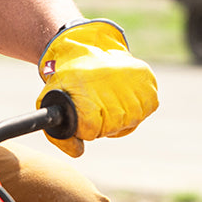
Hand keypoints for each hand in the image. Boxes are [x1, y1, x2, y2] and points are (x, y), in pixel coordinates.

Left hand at [36, 20, 158, 157]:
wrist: (81, 49)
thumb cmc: (67, 82)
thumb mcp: (50, 103)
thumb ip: (59, 135)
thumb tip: (80, 152)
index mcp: (84, 94)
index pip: (92, 128)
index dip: (89, 128)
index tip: (85, 118)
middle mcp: (108, 87)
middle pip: (115, 126)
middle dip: (106, 124)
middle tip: (98, 109)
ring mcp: (129, 80)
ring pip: (135, 117)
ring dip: (124, 115)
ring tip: (111, 101)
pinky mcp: (145, 75)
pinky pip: (150, 104)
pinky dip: (140, 104)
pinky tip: (126, 95)